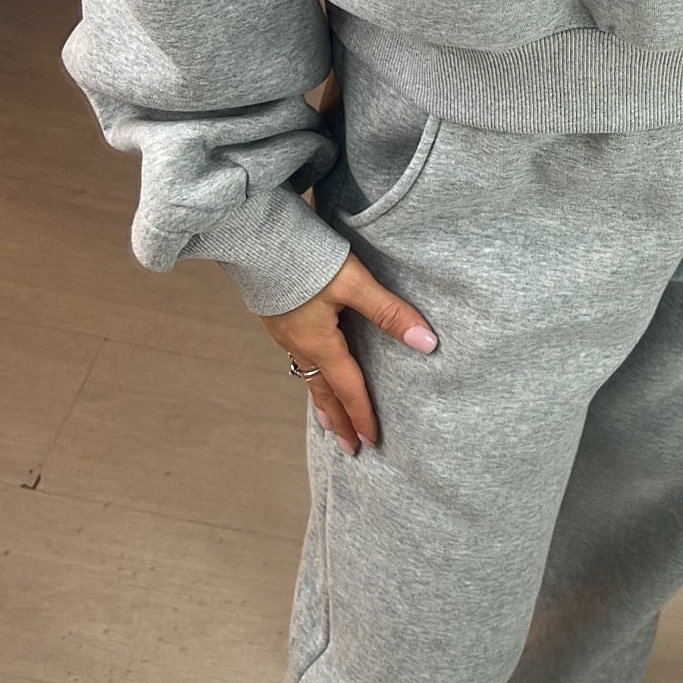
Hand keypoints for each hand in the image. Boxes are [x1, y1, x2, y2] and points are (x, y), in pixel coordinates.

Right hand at [261, 250, 437, 455]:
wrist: (255, 234)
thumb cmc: (306, 257)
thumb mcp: (354, 282)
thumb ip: (389, 312)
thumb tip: (427, 343)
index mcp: (319, 342)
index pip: (348, 388)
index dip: (362, 415)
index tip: (372, 441)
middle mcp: (299, 344)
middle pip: (324, 392)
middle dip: (339, 421)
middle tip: (349, 448)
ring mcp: (284, 332)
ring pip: (308, 376)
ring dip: (323, 401)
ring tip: (330, 422)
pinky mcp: (278, 317)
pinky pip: (298, 359)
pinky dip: (310, 377)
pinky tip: (312, 370)